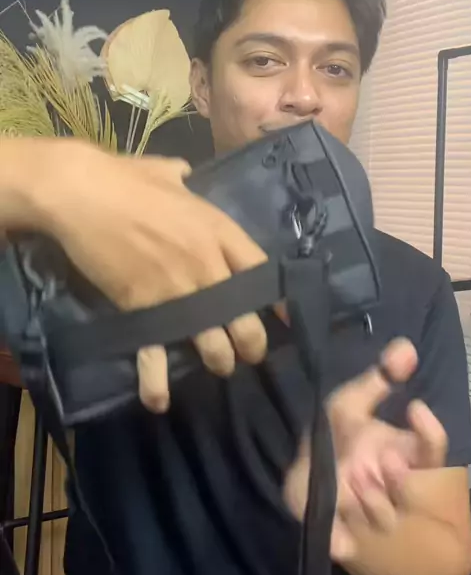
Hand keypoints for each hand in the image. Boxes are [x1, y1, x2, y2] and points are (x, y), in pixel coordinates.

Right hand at [7, 139, 268, 411]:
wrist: (82, 193)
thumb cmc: (125, 178)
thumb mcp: (165, 173)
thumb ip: (181, 179)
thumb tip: (183, 173)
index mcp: (219, 230)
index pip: (263, 272)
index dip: (277, 301)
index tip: (285, 318)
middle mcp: (209, 265)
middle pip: (246, 319)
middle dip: (251, 343)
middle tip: (248, 352)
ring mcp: (179, 291)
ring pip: (213, 343)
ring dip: (217, 361)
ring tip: (216, 367)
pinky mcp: (145, 309)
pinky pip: (157, 354)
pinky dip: (157, 382)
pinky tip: (159, 401)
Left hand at [284, 339, 447, 559]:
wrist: (311, 487)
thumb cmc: (337, 440)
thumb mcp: (350, 406)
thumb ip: (377, 379)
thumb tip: (406, 347)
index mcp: (403, 455)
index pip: (431, 449)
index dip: (429, 433)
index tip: (415, 410)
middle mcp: (394, 488)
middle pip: (405, 485)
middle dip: (389, 477)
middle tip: (373, 464)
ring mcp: (372, 517)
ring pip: (379, 514)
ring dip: (363, 500)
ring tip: (348, 488)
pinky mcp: (345, 542)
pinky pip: (346, 543)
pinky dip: (340, 537)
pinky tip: (337, 535)